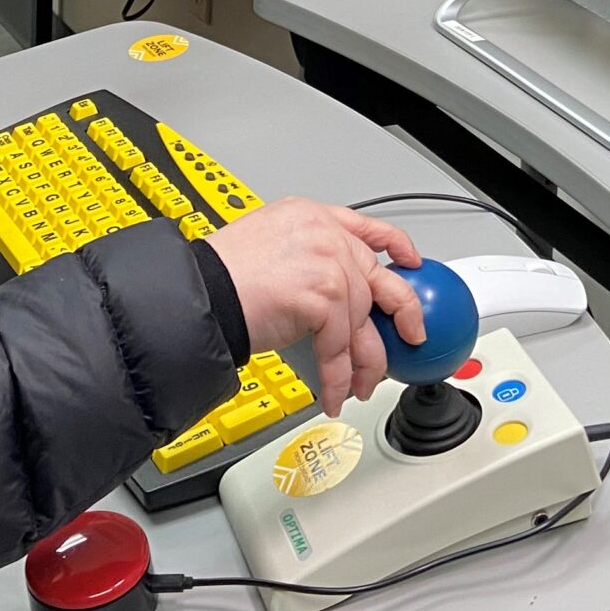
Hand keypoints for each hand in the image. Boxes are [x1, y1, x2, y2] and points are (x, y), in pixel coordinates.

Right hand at [208, 200, 423, 412]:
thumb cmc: (221, 278)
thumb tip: (335, 292)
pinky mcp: (324, 298)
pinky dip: (338, 379)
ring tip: (357, 385)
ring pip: (362, 323)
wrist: (199, 294)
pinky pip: (340, 349)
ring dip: (363, 363)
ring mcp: (328, 264)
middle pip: (378, 279)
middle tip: (409, 337)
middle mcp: (325, 235)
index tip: (408, 261)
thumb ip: (308, 257)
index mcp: (312, 217)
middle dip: (402, 315)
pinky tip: (334, 393)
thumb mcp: (269, 247)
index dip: (395, 245)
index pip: (367, 227)